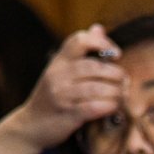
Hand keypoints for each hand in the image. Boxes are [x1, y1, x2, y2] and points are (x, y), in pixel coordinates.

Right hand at [0, 26, 125, 153]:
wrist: (29, 126)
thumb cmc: (51, 98)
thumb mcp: (61, 71)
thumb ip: (81, 52)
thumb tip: (99, 28)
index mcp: (58, 62)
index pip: (78, 40)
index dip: (102, 42)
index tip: (117, 54)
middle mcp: (57, 75)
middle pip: (93, 66)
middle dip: (115, 73)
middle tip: (124, 81)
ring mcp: (61, 95)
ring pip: (96, 88)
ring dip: (115, 92)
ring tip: (122, 95)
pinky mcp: (67, 115)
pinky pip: (93, 107)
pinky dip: (108, 106)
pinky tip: (113, 107)